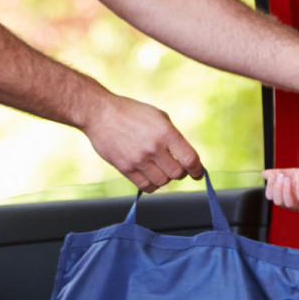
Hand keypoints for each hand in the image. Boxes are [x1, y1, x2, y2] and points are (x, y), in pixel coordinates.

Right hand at [82, 93, 202, 191]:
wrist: (100, 113)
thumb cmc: (131, 113)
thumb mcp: (158, 117)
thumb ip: (173, 136)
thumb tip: (186, 158)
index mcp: (165, 132)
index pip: (190, 159)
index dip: (197, 170)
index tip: (198, 173)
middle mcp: (153, 147)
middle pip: (177, 174)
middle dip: (180, 172)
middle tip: (175, 166)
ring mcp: (138, 160)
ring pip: (163, 182)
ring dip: (165, 177)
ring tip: (159, 168)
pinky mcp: (125, 168)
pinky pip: (146, 186)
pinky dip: (153, 185)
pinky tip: (150, 175)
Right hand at [263, 167, 298, 211]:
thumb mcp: (293, 173)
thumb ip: (279, 174)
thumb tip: (264, 174)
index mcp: (286, 197)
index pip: (271, 197)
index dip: (270, 187)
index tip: (273, 175)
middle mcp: (293, 204)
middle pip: (278, 201)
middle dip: (276, 188)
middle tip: (280, 176)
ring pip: (288, 203)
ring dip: (285, 189)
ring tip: (287, 178)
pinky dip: (298, 188)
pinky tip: (297, 177)